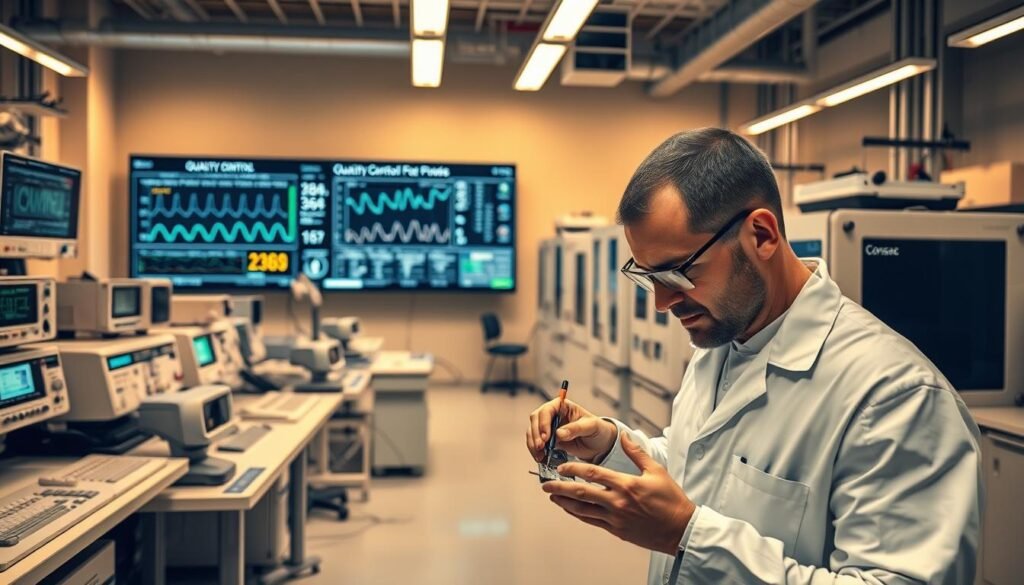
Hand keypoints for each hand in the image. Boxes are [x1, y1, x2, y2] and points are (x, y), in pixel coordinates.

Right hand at [526, 398, 616, 462]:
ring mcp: (549, 427)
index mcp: (563, 406)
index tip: (546, 436)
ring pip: (533, 431)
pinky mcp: (548, 440)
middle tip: (540, 447)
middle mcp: (554, 414)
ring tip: (539, 455)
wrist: (599, 445)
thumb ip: (575, 428)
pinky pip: (536, 443)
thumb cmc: (598, 430)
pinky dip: (536, 451)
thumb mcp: (591, 426)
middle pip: (536, 419)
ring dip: (533, 443)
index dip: (544, 422)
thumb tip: (559, 433)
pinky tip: (540, 457)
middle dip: (536, 434)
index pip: (547, 410)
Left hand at [543, 432, 695, 555]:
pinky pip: (591, 521)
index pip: (593, 473)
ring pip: (583, 509)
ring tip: (552, 495)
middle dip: (560, 487)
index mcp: (626, 484)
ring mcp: (615, 518)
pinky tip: (568, 509)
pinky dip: (577, 514)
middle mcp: (617, 502)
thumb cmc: (671, 499)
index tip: (561, 467)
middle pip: (582, 492)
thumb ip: (637, 452)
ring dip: (565, 502)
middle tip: (545, 483)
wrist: (680, 529)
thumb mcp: (657, 470)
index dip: (573, 469)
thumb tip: (623, 435)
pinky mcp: (616, 530)